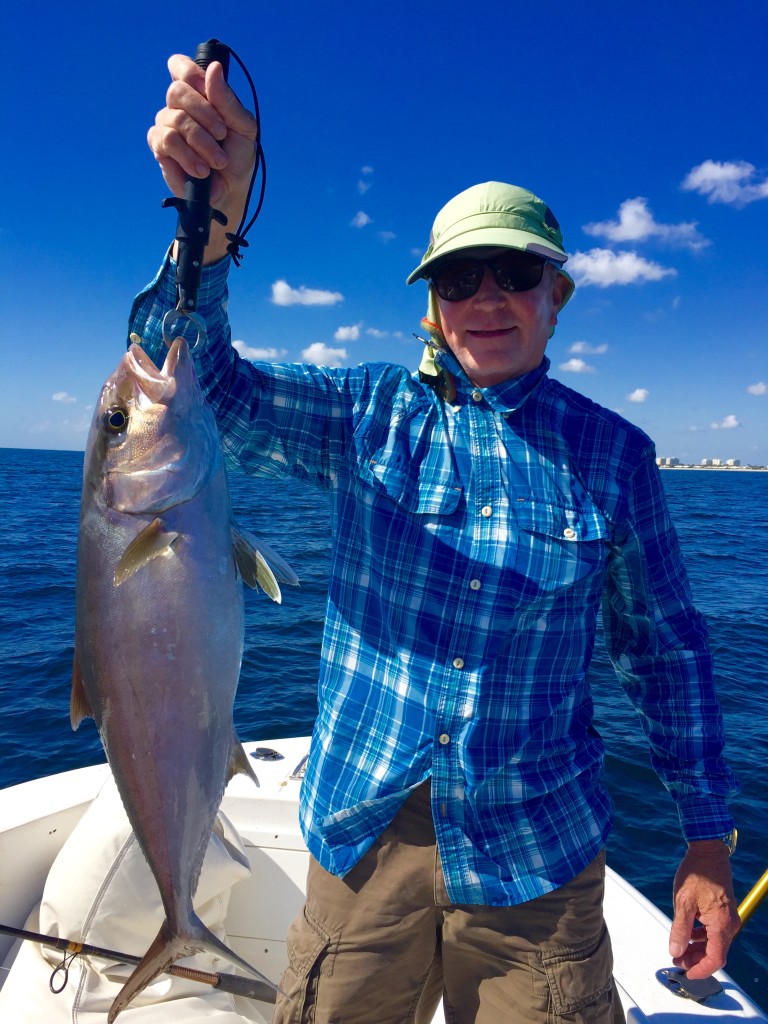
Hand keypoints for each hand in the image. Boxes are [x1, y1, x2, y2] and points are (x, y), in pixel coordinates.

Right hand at [147, 54, 258, 261]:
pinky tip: (201, 171)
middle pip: (177, 91)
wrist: (231, 191)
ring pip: (176, 119)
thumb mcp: (243, 127)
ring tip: (217, 162)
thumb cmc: (238, 156)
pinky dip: (188, 156)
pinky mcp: (159, 148)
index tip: (206, 88)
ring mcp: (165, 125)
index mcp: (198, 94)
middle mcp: (177, 106)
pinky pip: (167, 141)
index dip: (189, 72)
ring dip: (201, 142)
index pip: (179, 66)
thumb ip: (228, 100)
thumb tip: (214, 69)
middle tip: (222, 135)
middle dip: (205, 114)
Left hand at [668, 840, 740, 978]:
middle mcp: (729, 923)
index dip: (701, 969)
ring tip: (679, 949)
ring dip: (698, 949)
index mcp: (721, 924)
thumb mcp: (683, 902)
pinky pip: (715, 931)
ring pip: (715, 943)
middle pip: (715, 952)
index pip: (715, 958)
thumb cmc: (697, 873)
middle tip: (677, 959)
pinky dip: (702, 937)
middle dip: (696, 960)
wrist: (708, 852)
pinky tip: (688, 934)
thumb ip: (680, 929)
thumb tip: (676, 951)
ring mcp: (729, 917)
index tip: (686, 972)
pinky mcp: (724, 911)